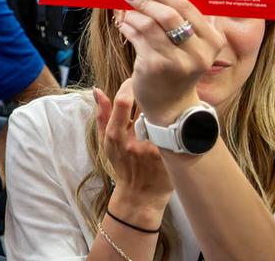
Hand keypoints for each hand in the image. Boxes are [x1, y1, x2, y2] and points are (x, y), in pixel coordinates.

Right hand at [93, 79, 173, 226]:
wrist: (141, 195)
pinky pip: (175, 130)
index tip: (136, 80)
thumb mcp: (106, 142)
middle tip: (155, 84)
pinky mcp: (170, 155)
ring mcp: (154, 149)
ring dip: (165, 102)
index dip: (130, 85)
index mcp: (116, 136)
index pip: (123, 100)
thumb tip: (97, 90)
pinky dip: (176, 119)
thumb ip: (102, 115)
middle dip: (151, 90)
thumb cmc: (122, 165)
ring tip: (168, 97)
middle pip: (146, 104)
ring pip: (163, 114)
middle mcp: (135, 141)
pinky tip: (177, 115)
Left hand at [115, 0, 221, 123]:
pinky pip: (137, 37)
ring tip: (125, 11)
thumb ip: (182, 22)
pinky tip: (123, 24)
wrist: (171, 105)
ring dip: (133, 13)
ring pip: (149, 25)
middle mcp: (198, 52)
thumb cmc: (178, 68)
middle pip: (168, 14)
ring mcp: (177, 61)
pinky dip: (127, 27)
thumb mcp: (190, 47)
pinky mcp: (155, 67)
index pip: (186, 7)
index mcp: (212, 41)